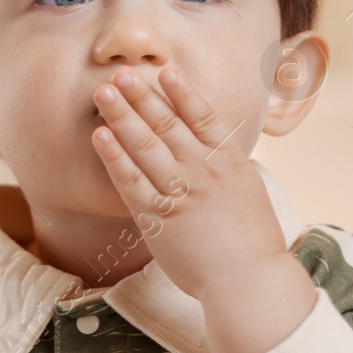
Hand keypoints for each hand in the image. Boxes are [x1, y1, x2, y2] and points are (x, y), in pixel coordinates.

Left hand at [90, 65, 290, 299]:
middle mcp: (204, 171)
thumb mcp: (248, 191)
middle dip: (142, 95)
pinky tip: (100, 136)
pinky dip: (114, 156)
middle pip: (168, 124)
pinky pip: (130, 181)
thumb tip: (212, 148)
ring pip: (146, 145)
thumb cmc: (251, 242)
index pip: (203, 116)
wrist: (248, 282)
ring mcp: (180, 194)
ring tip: (103, 92)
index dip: (182, 92)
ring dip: (122, 115)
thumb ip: (226, 166)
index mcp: (230, 162)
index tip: (165, 70)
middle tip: (121, 73)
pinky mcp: (158, 219)